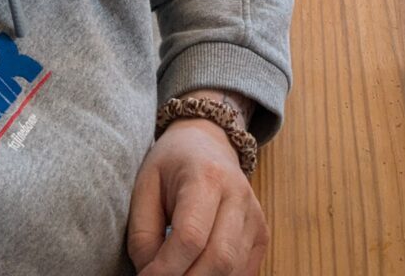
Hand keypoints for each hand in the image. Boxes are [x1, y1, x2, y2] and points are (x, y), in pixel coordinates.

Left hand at [127, 119, 268, 274]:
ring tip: (179, 271)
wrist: (206, 141)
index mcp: (206, 175)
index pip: (190, 237)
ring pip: (233, 270)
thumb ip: (143, 235)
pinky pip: (245, 272)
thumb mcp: (144, 186)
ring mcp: (254, 214)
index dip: (165, 269)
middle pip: (218, 260)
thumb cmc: (171, 163)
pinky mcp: (261, 232)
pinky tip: (199, 269)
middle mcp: (237, 194)